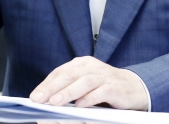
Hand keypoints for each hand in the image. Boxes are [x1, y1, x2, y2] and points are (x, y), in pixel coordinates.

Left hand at [30, 56, 147, 110]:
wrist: (133, 87)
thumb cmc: (105, 86)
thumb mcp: (85, 83)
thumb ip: (70, 88)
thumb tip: (47, 99)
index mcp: (82, 63)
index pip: (61, 71)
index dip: (47, 83)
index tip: (34, 96)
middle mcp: (92, 66)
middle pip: (70, 74)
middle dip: (53, 87)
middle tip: (39, 99)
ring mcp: (104, 76)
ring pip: (84, 81)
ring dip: (68, 92)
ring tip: (55, 102)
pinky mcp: (115, 87)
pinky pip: (101, 91)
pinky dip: (89, 98)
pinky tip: (80, 106)